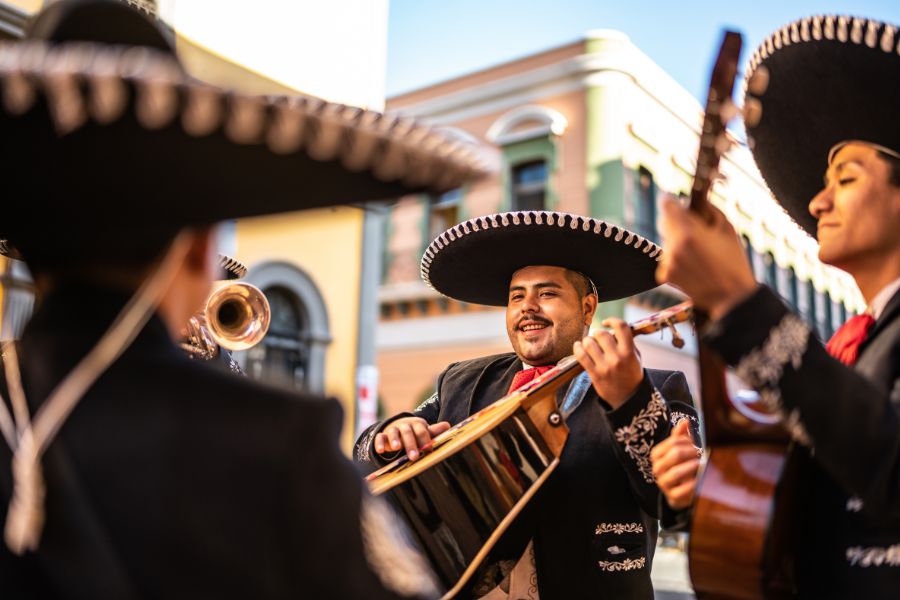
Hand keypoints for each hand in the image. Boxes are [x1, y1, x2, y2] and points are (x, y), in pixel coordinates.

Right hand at [374, 417, 450, 461]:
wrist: (398, 427)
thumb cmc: (416, 433)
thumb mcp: (424, 432)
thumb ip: (434, 431)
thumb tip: (448, 426)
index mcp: (417, 424)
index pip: (422, 431)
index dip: (426, 441)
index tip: (429, 451)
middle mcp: (405, 425)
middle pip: (408, 432)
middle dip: (411, 444)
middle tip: (414, 457)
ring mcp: (393, 430)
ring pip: (393, 432)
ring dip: (395, 439)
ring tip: (396, 448)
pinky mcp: (383, 435)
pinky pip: (380, 437)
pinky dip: (379, 443)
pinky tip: (380, 451)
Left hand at [573, 318, 643, 408]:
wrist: (628, 398)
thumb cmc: (631, 375)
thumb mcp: (636, 357)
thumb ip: (627, 342)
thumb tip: (614, 328)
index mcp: (629, 351)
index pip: (621, 327)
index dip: (612, 320)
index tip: (606, 322)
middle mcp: (617, 358)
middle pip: (601, 334)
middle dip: (597, 334)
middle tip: (598, 339)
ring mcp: (605, 366)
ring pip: (589, 343)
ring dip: (587, 341)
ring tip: (589, 344)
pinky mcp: (594, 374)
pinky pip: (581, 356)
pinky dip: (577, 348)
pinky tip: (578, 346)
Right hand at [650, 419, 700, 509]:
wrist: (681, 492)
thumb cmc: (681, 466)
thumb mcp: (680, 450)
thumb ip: (681, 436)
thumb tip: (685, 421)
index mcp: (657, 455)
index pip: (672, 442)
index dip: (687, 441)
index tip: (696, 443)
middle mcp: (657, 469)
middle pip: (675, 454)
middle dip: (692, 453)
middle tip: (702, 453)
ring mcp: (663, 483)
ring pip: (676, 473)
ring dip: (693, 467)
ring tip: (702, 465)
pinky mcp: (672, 497)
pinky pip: (683, 490)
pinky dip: (693, 484)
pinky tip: (701, 480)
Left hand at [656, 196, 757, 320]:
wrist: (731, 298)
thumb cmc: (734, 262)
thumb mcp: (727, 230)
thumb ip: (710, 211)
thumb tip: (698, 201)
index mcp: (688, 233)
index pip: (667, 205)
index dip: (673, 202)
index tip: (677, 203)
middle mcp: (673, 247)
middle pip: (664, 222)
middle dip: (677, 221)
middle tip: (694, 228)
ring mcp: (667, 262)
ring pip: (666, 240)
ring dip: (677, 240)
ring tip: (698, 251)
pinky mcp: (665, 275)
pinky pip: (667, 257)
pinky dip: (676, 257)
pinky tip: (693, 264)